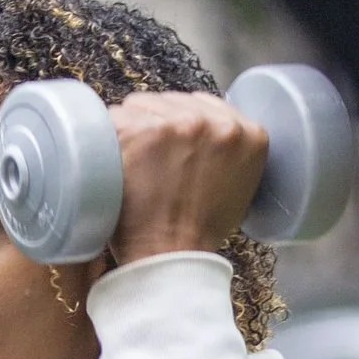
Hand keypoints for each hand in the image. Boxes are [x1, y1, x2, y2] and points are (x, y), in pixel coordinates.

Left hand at [106, 92, 267, 266]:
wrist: (171, 257)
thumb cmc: (197, 232)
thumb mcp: (237, 190)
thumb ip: (231, 156)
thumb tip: (209, 139)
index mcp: (251, 135)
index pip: (205, 106)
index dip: (182, 123)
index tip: (169, 145)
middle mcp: (220, 123)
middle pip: (173, 101)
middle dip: (158, 122)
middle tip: (148, 159)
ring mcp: (182, 124)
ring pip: (142, 105)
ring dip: (132, 126)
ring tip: (130, 161)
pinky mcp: (146, 130)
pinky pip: (116, 116)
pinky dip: (107, 134)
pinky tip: (110, 156)